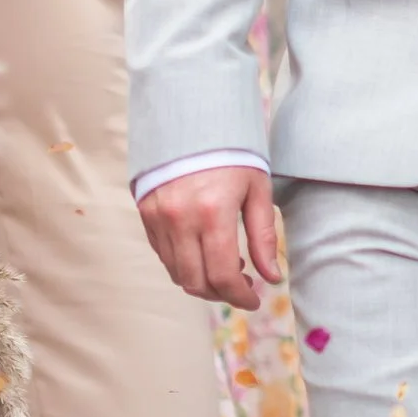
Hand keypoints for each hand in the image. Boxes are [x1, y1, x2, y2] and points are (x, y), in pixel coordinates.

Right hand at [140, 162, 279, 309]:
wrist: (191, 117)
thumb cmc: (232, 151)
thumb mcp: (257, 189)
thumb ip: (264, 237)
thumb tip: (272, 276)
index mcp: (213, 213)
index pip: (222, 275)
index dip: (239, 296)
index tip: (254, 299)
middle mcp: (180, 219)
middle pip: (196, 281)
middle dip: (221, 293)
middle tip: (241, 286)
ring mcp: (158, 218)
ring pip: (176, 272)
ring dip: (201, 281)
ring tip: (226, 265)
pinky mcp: (146, 214)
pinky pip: (163, 254)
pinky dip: (184, 264)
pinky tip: (204, 252)